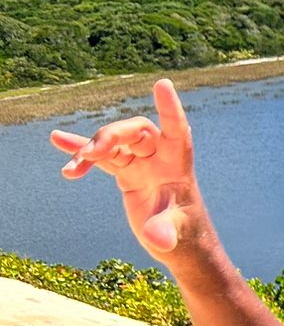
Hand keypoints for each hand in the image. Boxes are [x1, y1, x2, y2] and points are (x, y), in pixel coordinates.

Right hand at [50, 79, 201, 260]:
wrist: (177, 241)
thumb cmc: (184, 234)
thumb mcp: (175, 233)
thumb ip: (165, 232)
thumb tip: (159, 240)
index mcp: (177, 162)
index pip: (176, 128)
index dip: (169, 108)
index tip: (162, 84)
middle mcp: (158, 156)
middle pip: (135, 132)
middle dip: (111, 136)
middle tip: (92, 154)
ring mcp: (140, 162)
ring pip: (113, 143)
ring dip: (90, 149)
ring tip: (72, 168)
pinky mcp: (125, 172)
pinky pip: (100, 157)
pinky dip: (80, 152)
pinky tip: (57, 139)